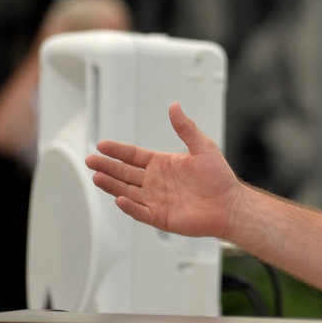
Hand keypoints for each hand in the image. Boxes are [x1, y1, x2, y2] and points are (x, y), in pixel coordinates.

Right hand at [86, 102, 240, 239]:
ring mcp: (156, 200)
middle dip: (107, 167)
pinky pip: (141, 212)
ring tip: (97, 177)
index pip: (133, 156)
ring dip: (112, 185)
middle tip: (91, 160)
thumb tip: (174, 106)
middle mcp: (156, 182)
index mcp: (163, 164)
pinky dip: (130, 207)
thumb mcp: (203, 147)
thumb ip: (186, 128)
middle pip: (125, 173)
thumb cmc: (219, 177)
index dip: (117, 151)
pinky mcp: (161, 217)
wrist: (230, 205)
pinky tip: (119, 199)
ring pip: (127, 191)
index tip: (101, 145)